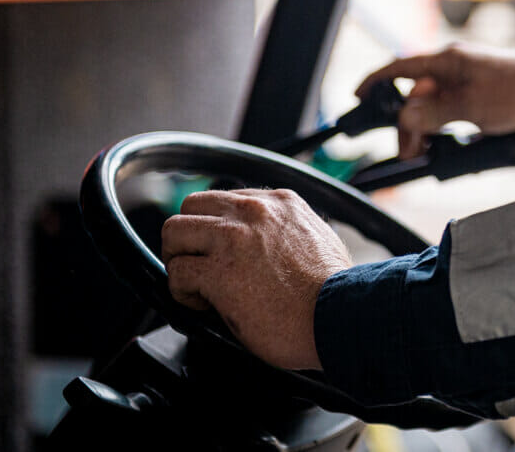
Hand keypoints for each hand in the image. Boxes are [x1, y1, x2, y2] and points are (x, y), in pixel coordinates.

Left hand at [161, 189, 351, 370]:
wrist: (341, 315)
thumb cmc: (336, 291)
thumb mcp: (319, 239)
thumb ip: (289, 231)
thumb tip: (274, 246)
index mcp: (280, 202)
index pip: (226, 200)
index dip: (219, 229)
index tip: (223, 252)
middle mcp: (253, 212)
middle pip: (192, 206)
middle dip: (190, 237)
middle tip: (201, 265)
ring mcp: (232, 238)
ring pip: (174, 232)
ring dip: (181, 260)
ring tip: (198, 286)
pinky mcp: (217, 272)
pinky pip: (176, 272)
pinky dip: (182, 292)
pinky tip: (205, 305)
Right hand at [357, 43, 514, 157]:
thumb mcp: (469, 107)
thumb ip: (432, 114)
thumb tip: (404, 119)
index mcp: (447, 61)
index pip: (400, 68)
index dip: (376, 82)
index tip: (358, 97)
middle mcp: (455, 69)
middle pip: (416, 97)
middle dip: (408, 125)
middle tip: (411, 152)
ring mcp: (469, 84)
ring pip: (435, 110)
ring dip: (428, 132)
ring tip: (429, 154)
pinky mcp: (483, 100)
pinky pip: (454, 116)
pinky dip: (447, 132)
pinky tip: (451, 148)